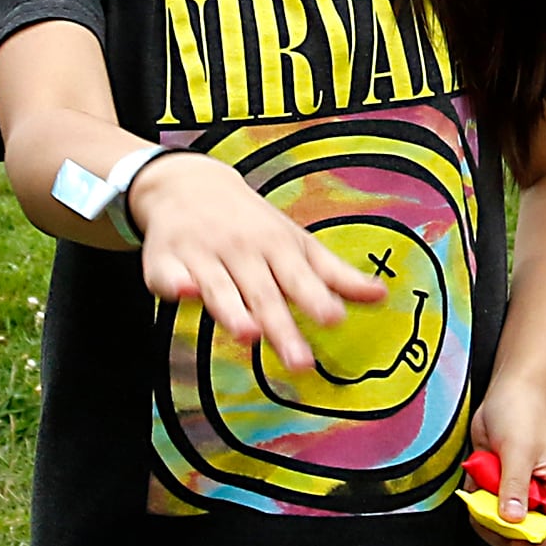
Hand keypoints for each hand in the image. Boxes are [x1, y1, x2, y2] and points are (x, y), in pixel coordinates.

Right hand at [130, 152, 382, 372]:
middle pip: (262, 293)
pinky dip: (175, 284)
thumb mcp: (296, 242)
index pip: (299, 278)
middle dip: (281, 327)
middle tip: (300, 362)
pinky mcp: (164, 261)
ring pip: (219, 287)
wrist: (187, 184)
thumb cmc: (252, 223)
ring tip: (248, 335)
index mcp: (275, 246)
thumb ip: (335, 274)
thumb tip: (381, 296)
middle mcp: (240, 250)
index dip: (316, 299)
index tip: (334, 319)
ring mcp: (202, 255)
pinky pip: (169, 276)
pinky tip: (183, 292)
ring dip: (232, 310)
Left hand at [467, 388, 545, 545]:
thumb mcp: (518, 449)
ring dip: (490, 527)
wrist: (507, 396)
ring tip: (479, 498)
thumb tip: (512, 522)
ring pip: (514, 541)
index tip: (518, 529)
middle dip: (514, 542)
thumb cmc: (521, 414)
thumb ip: (515, 485)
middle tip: (493, 518)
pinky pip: (493, 525)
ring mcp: (528, 504)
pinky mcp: (507, 500)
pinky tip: (476, 488)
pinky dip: (479, 514)